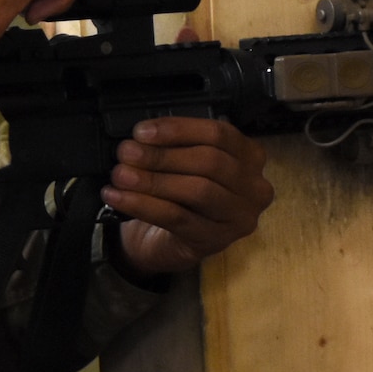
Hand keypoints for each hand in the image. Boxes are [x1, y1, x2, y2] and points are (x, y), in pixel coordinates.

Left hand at [106, 117, 274, 276]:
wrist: (168, 241)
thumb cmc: (180, 197)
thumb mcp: (182, 165)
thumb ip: (173, 147)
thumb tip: (142, 138)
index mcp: (250, 156)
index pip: (219, 134)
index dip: (178, 129)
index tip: (142, 131)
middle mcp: (253, 187)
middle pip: (209, 161)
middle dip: (162, 156)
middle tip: (127, 153)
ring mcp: (238, 217)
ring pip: (197, 190)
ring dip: (152, 180)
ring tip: (121, 175)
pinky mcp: (215, 240)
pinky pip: (176, 217)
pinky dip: (143, 205)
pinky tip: (119, 198)